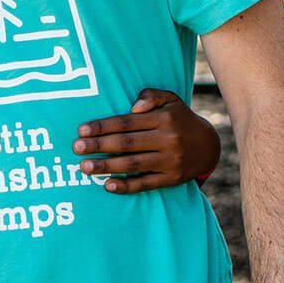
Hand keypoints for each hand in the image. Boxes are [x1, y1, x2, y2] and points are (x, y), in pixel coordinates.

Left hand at [72, 88, 221, 193]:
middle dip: (99, 146)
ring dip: (107, 167)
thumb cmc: (179, 119)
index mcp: (164, 119)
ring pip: (133, 165)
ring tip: (84, 167)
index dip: (103, 126)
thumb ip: (151, 96)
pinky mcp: (171, 179)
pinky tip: (108, 186)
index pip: (127, 123)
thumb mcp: (171, 100)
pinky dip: (126, 186)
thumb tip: (134, 107)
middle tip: (76, 148)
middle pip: (127, 143)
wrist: (207, 147)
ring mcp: (170, 161)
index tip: (82, 130)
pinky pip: (146, 184)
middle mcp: (168, 140)